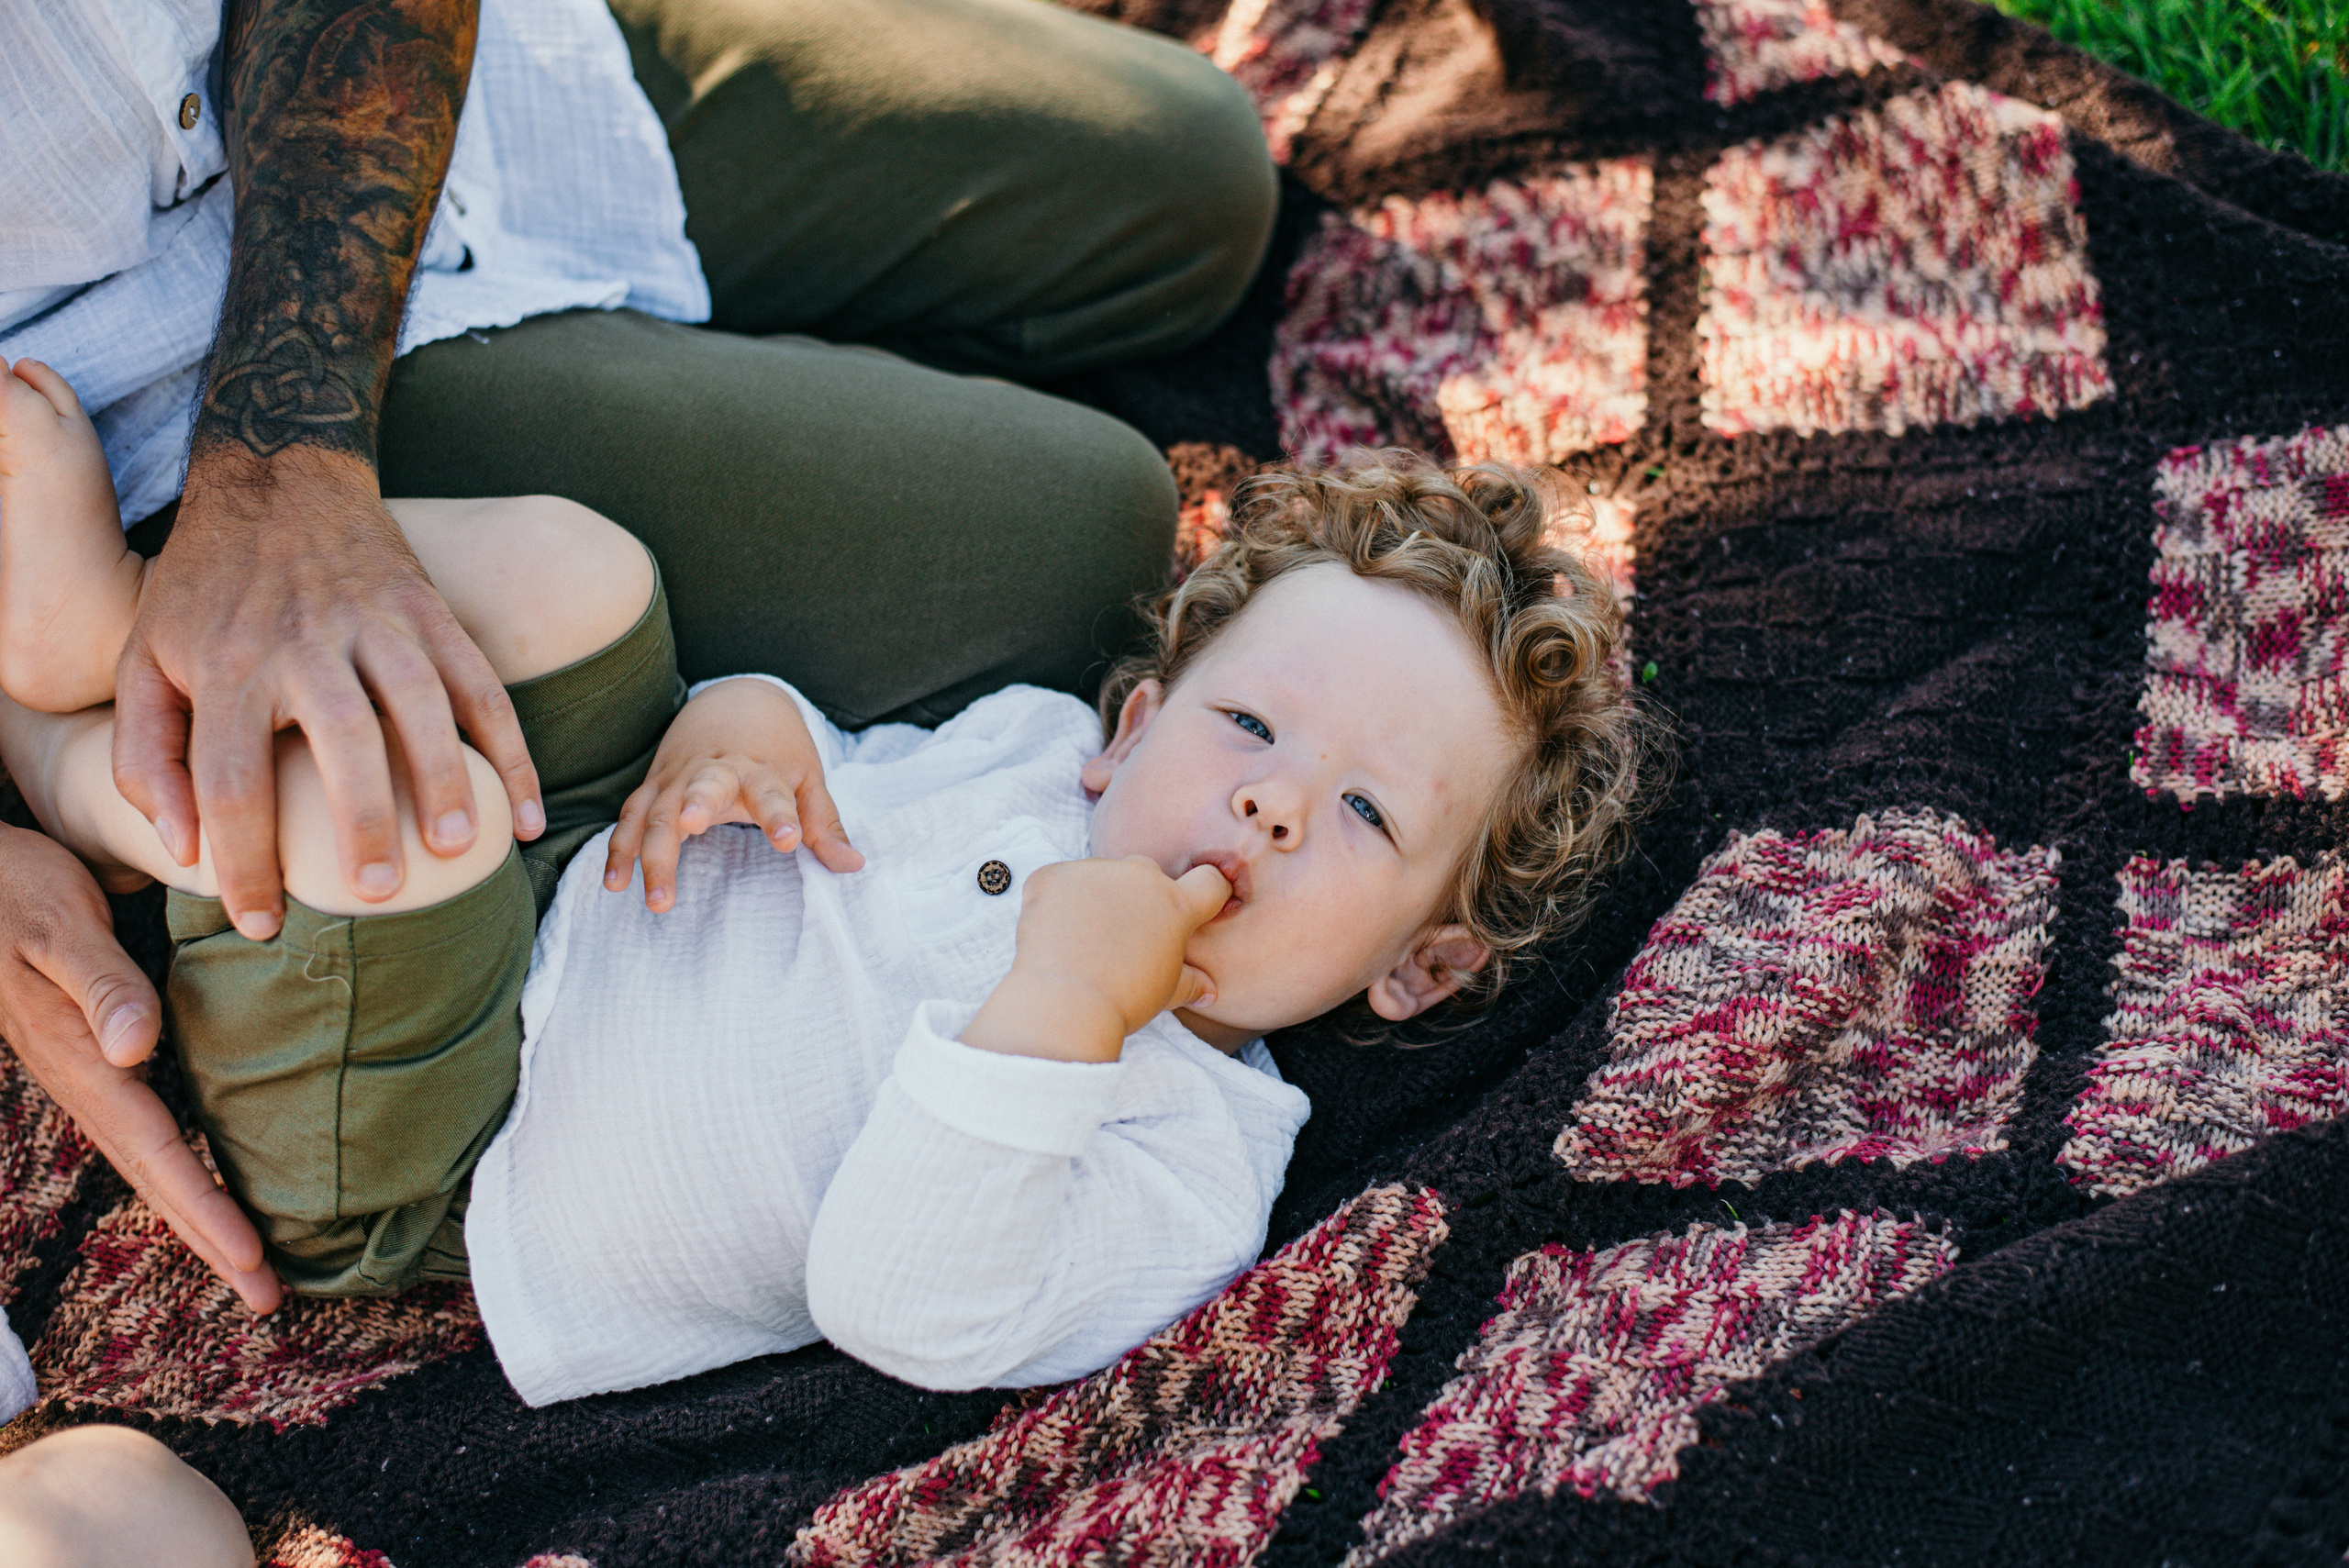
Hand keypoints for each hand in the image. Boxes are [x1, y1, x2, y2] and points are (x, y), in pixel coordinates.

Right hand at [0, 825, 279, 1310]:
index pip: (156, 1152)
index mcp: (82, 1062)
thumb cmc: (15, 891)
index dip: (205, 1209)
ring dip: (201, 1219)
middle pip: (157, 1179)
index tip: (251, 1260)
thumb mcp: (56, 925)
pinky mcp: (95, 1061)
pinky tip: (210, 1195)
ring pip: (153, 1165)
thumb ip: (99, 984)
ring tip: (252, 1270)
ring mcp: (90, 1077)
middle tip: (268, 1300)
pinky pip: (148, 1135)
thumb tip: (137, 1048)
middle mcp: (88, 1082)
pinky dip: (181, 1176)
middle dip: (211, 1242)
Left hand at [112, 447, 542, 940]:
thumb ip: (147, 757)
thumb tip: (181, 847)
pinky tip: (524, 812)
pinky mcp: (431, 613)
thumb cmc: (205, 589)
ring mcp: (378, 623)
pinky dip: (513, 752)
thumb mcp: (142, 660)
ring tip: (458, 849)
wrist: (278, 477)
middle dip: (362, 819)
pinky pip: (483, 686)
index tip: (260, 921)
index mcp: (228, 664)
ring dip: (446, 778)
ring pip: (424, 704)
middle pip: (341, 738)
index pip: (231, 778)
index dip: (242, 860)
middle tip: (375, 892)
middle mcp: (306, 641)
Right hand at [605, 677, 863, 910]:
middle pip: (702, 787)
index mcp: (760, 768)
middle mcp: (715, 770)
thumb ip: (824, 823)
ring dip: (652, 852)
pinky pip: (630, 817)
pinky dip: (619, 848)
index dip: (781, 816)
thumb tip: (852, 866)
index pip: (772, 792)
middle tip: (689, 826)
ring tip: (658, 898)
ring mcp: (678, 778)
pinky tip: (614, 884)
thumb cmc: (778, 749)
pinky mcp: (653, 786)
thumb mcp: (808, 777)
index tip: (789, 841)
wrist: (734, 701)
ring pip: (657, 811)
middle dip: (694, 804)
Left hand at [961, 857, 1228, 1062]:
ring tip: (1079, 944)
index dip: (1205, 894)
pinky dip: (1053, 903)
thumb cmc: (1122, 1002)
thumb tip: (1209, 993)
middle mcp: (1138, 876)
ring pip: (1098, 877)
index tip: (1194, 908)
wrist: (1063, 1004)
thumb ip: (1191, 983)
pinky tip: (1051, 937)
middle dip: (1137, 898)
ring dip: (1093, 899)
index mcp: (1175, 905)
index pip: (1209, 882)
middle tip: (1120, 939)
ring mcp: (1094, 871)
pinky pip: (1056, 882)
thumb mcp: (1166, 993)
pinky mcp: (1052, 875)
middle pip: (1146, 873)